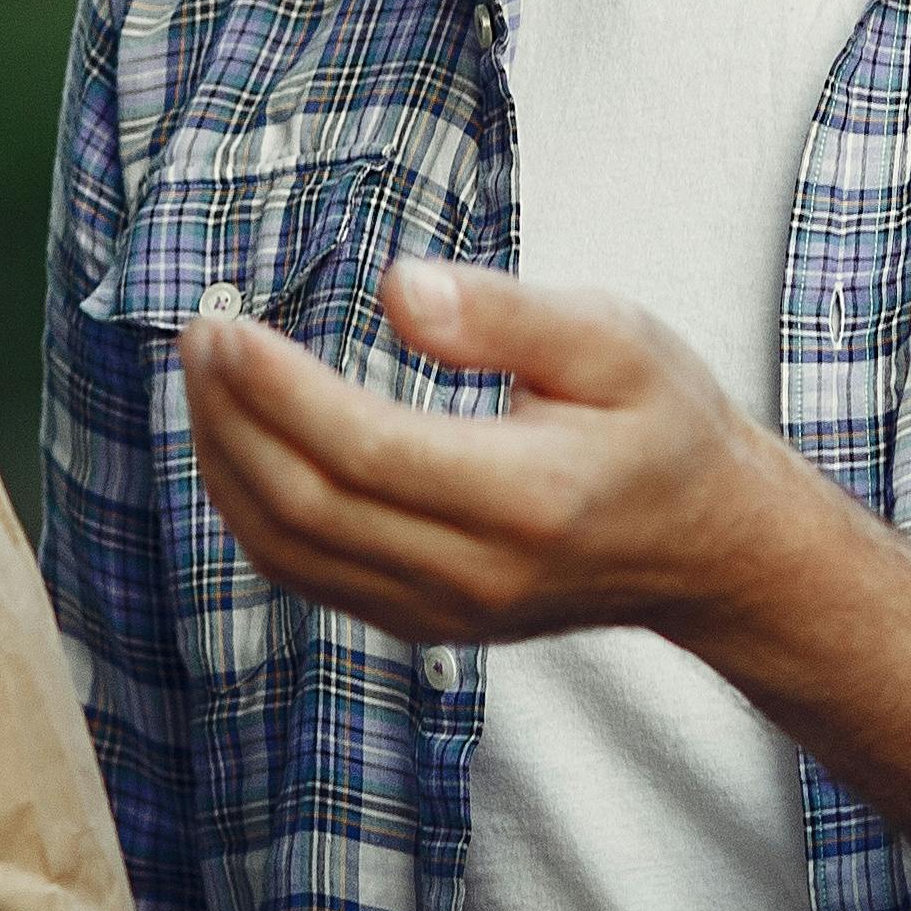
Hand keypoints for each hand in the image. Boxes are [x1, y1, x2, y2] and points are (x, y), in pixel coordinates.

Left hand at [177, 260, 817, 650]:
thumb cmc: (665, 428)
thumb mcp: (614, 339)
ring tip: (204, 376)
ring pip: (291, 552)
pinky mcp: (422, 624)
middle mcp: (479, 572)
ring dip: (225, 463)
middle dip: (233, 417)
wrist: (709, 551)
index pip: (367, 453)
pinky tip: (236, 442)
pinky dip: (251, 510)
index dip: (279, 390)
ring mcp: (445, 612)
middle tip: (201, 333)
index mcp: (530, 498)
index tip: (228, 325)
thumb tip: (395, 286)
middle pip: (309, 507)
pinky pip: (306, 577)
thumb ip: (504, 314)